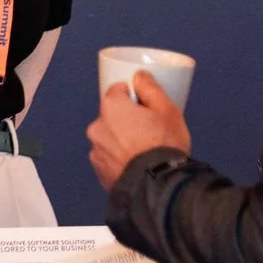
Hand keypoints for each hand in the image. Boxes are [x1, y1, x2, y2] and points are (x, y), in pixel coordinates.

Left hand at [86, 73, 191, 189]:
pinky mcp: (98, 171)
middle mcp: (96, 126)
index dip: (132, 97)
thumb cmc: (164, 143)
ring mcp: (95, 150)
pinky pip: (109, 157)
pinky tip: (135, 165)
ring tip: (143, 152)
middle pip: (112, 116)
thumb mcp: (167, 110)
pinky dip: (118, 159)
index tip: (146, 107)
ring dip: (121, 140)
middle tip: (149, 131)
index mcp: (111, 107)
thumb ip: (150, 88)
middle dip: (126, 120)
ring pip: (109, 138)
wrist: (156, 186)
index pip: (117, 91)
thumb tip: (138, 75)